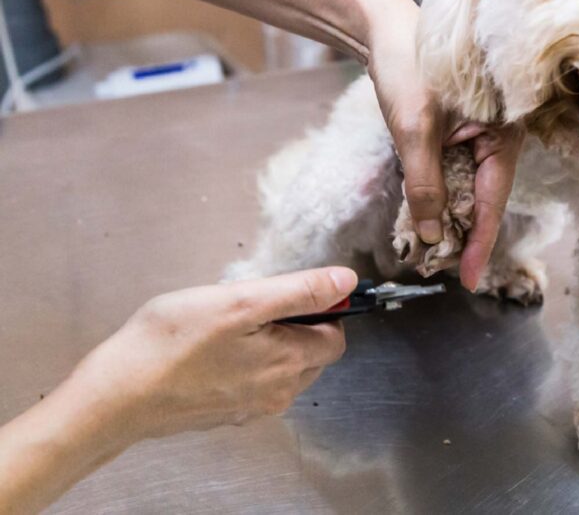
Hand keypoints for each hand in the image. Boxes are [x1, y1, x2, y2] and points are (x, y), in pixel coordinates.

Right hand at [68, 267, 355, 440]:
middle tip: (251, 308)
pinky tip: (212, 351)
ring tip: (229, 327)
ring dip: (270, 345)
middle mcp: (278, 394)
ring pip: (283, 370)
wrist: (115, 397)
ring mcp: (250, 408)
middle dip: (296, 327)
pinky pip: (253, 384)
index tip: (290, 293)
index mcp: (289, 365)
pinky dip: (245, 364)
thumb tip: (347, 281)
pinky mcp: (224, 413)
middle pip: (312, 355)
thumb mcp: (241, 301)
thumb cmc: (174, 342)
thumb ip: (300, 291)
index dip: (323, 310)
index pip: (336, 337)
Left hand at [365, 0, 524, 289]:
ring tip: (435, 251)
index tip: (470, 280)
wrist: (383, 25)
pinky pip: (458, 172)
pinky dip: (443, 194)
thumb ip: (425, 186)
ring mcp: (481, 134)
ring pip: (470, 188)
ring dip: (452, 217)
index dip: (480, 243)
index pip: (493, 201)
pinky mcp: (462, 132)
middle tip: (445, 270)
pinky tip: (430, 215)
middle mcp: (499, 136)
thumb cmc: (406, 65)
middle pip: (485, 199)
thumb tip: (433, 236)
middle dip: (466, 235)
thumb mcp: (413, 130)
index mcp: (503, 131)